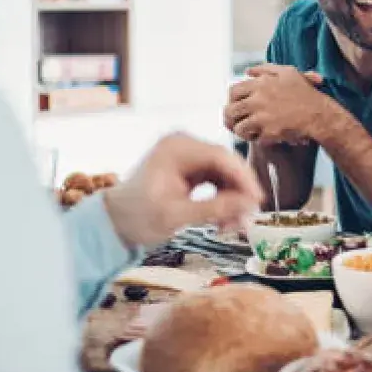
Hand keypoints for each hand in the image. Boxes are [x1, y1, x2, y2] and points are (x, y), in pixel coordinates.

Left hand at [102, 133, 262, 248]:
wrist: (114, 222)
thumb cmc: (137, 217)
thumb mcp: (176, 216)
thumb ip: (214, 208)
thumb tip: (249, 204)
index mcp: (176, 148)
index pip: (221, 157)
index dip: (244, 179)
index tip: (257, 201)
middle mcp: (184, 145)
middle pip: (226, 164)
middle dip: (239, 193)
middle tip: (247, 219)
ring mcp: (187, 155)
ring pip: (225, 174)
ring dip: (233, 199)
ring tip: (232, 226)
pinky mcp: (190, 168)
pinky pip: (217, 180)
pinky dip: (223, 199)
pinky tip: (223, 219)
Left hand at [223, 65, 331, 145]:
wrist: (319, 115)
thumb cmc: (305, 93)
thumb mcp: (288, 72)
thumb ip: (266, 69)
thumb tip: (247, 71)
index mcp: (260, 84)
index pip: (232, 92)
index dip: (232, 101)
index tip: (238, 107)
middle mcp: (258, 99)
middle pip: (230, 110)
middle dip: (231, 118)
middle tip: (237, 123)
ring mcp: (262, 117)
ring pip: (239, 127)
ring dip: (242, 131)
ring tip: (249, 132)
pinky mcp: (269, 132)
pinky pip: (254, 138)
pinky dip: (256, 139)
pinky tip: (263, 137)